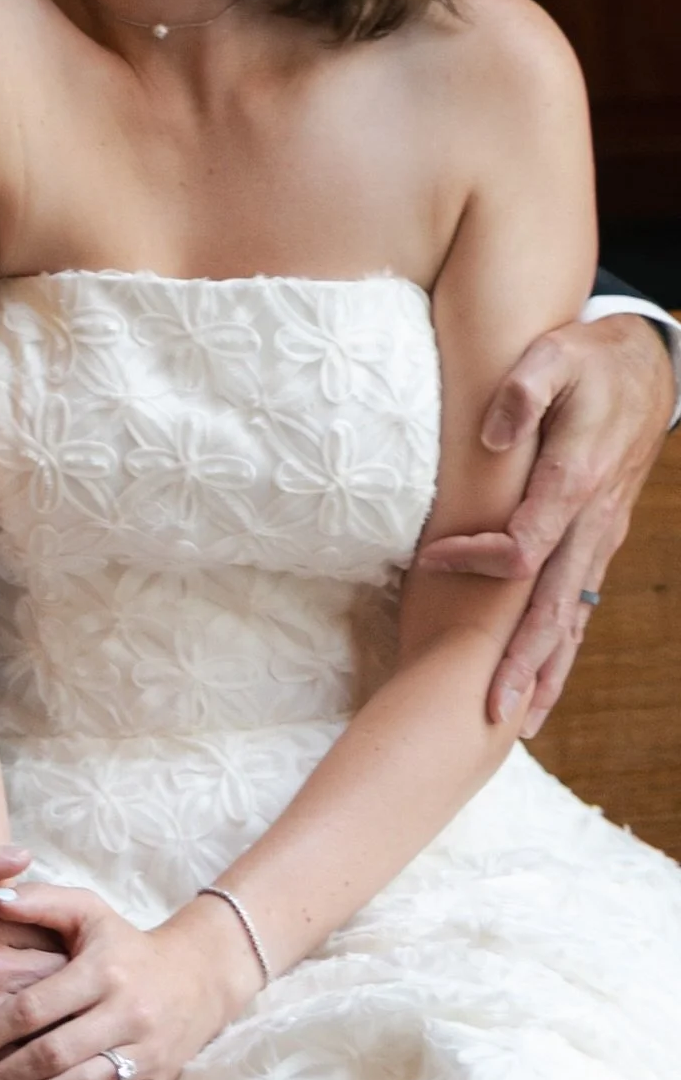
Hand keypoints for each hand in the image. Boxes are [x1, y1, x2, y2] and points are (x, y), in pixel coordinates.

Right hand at [0, 831, 66, 1079]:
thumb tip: (20, 857)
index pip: (58, 927)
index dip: (61, 938)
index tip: (51, 947)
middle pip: (67, 978)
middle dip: (68, 983)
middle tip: (61, 989)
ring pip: (53, 1026)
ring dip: (54, 1025)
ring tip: (49, 1025)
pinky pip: (26, 1069)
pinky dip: (31, 1064)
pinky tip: (24, 1059)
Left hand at [0, 886, 258, 1079]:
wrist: (198, 973)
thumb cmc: (124, 943)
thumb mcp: (87, 911)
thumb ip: (37, 902)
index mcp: (102, 970)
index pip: (35, 1007)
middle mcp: (126, 1011)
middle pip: (55, 1053)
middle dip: (4, 1077)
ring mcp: (147, 1049)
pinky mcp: (162, 1079)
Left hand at [418, 313, 672, 737]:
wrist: (650, 368)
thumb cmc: (588, 360)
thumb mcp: (553, 356)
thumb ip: (522, 392)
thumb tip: (490, 434)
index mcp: (577, 481)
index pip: (525, 541)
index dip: (478, 557)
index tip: (428, 559)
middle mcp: (593, 522)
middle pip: (553, 606)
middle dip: (524, 662)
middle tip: (493, 712)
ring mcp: (601, 538)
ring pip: (573, 616)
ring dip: (547, 671)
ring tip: (520, 723)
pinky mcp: (600, 542)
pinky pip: (580, 605)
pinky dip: (563, 648)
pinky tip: (544, 683)